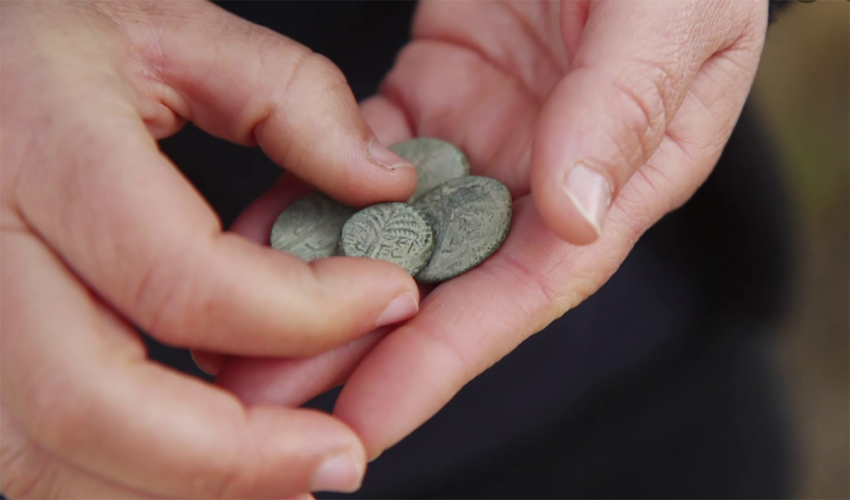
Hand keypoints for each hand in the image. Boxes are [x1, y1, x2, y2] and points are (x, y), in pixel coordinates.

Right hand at [0, 1, 422, 496]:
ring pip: (41, 461)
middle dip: (236, 457)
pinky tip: (204, 461)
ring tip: (287, 473)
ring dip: (180, 488)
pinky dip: (124, 480)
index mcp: (40, 150)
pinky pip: (25, 456)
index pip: (183, 278)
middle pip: (94, 404)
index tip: (391, 298)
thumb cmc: (47, 33)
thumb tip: (386, 185)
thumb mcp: (173, 28)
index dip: (306, 312)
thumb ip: (292, 98)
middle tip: (339, 458)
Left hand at [218, 0, 768, 459]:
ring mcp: (483, 137)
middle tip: (270, 407)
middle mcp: (544, 176)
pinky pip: (362, 153)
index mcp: (619, 180)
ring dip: (321, 283)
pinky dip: (312, 192)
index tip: (370, 416)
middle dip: (360, 348)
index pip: (528, 289)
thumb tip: (571, 218)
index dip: (447, 358)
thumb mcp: (668, 16)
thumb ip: (622, 110)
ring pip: (393, 227)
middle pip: (447, 281)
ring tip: (242, 343)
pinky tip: (260, 232)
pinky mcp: (434, 92)